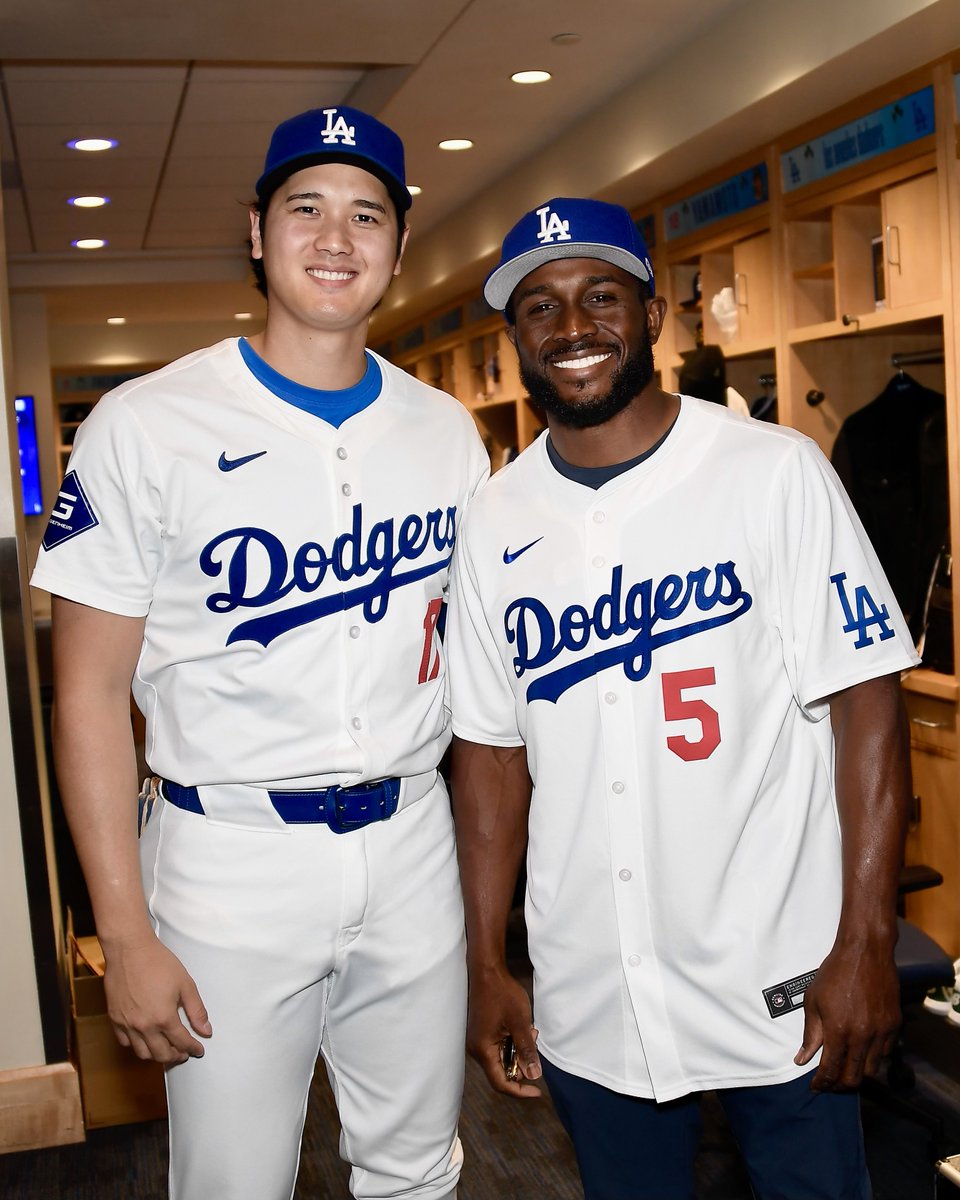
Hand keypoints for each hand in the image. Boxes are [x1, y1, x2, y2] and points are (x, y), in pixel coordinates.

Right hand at [102, 934, 211, 1064]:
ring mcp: (126, 1024)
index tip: (198, 1049)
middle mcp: (144, 1026)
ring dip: (156, 1055)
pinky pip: (124, 1042)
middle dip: (176, 1056)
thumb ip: (196, 1010)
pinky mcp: (114, 1018)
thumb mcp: (185, 984)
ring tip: (165, 1049)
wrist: (129, 950)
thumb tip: (206, 1030)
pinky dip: (136, 1045)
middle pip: (161, 1054)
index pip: (182, 1042)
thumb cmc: (158, 963)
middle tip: (184, 1053)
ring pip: (142, 1053)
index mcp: (164, 1018)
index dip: (193, 1048)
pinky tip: (144, 1039)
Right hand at [467, 964, 541, 1097]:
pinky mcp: (481, 1033)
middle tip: (534, 1042)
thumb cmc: (502, 994)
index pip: (500, 1083)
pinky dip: (512, 1043)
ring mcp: (477, 1040)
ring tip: (530, 1031)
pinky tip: (521, 1028)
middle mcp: (476, 1049)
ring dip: (518, 1051)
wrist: (487, 971)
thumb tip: (534, 1076)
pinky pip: (497, 1048)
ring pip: (501, 1059)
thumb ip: (526, 1050)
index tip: (538, 1091)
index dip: (520, 1090)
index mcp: (483, 1050)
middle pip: (501, 1071)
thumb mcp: (520, 1022)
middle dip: (521, 1063)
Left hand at [795, 938, 899, 1090]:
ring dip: (857, 1074)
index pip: (831, 1070)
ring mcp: (882, 1032)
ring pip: (872, 1069)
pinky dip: (873, 1058)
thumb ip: (810, 1034)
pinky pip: (885, 1053)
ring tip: (845, 1068)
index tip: (815, 1086)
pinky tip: (861, 1051)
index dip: (822, 1083)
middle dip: (840, 1085)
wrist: (865, 952)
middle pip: (854, 1078)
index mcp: (839, 1030)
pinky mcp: (895, 1025)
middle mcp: (863, 1036)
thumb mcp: (813, 1001)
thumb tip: (802, 1059)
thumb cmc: (834, 973)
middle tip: (830, 1083)